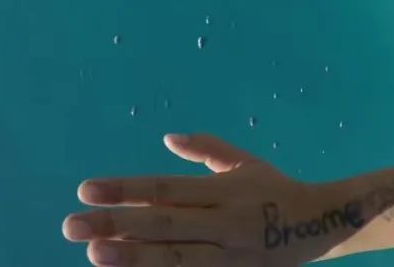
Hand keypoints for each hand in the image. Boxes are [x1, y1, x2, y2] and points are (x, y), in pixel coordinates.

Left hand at [62, 134, 332, 266]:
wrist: (323, 225)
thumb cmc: (276, 190)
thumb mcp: (246, 163)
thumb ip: (207, 150)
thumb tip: (168, 138)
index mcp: (224, 189)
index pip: (166, 188)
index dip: (127, 188)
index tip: (86, 189)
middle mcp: (224, 221)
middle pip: (164, 223)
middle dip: (117, 223)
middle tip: (70, 224)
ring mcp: (228, 255)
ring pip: (175, 258)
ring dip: (132, 257)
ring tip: (93, 252)